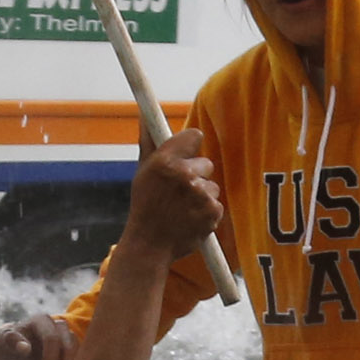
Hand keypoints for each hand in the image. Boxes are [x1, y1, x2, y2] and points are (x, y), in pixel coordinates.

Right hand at [123, 129, 222, 260]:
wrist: (149, 245)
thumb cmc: (145, 205)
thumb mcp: (142, 172)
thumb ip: (149, 141)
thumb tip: (146, 115)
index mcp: (165, 161)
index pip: (195, 136)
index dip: (191, 147)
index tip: (185, 155)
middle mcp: (183, 175)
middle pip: (206, 163)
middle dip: (196, 175)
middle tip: (178, 192)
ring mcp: (200, 194)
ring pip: (211, 186)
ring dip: (201, 196)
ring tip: (182, 209)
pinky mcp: (212, 212)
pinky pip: (216, 204)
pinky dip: (206, 212)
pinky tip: (190, 219)